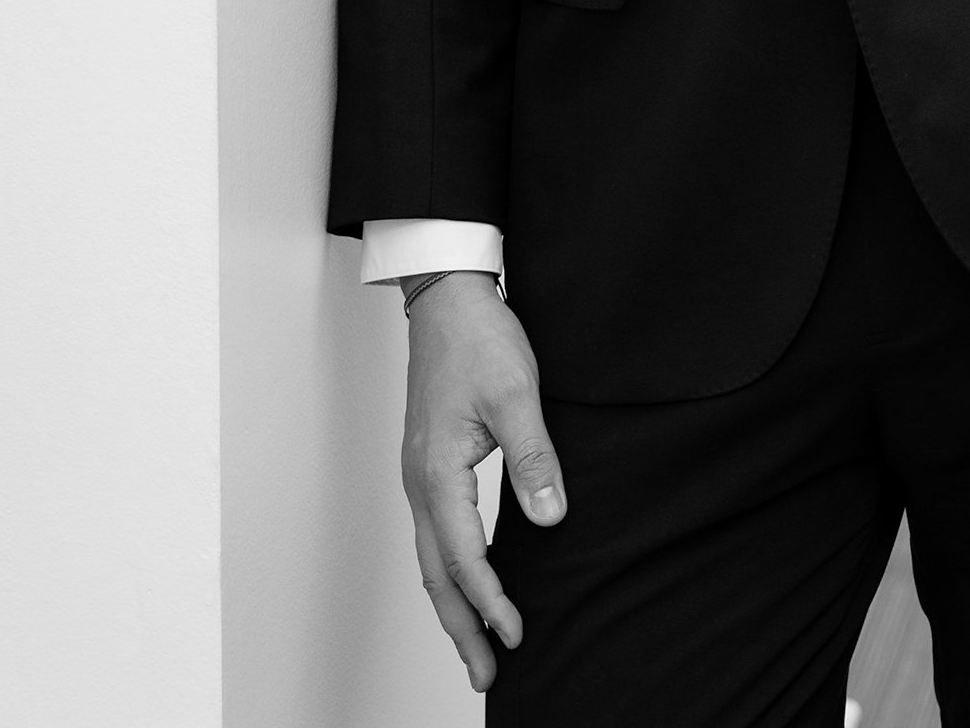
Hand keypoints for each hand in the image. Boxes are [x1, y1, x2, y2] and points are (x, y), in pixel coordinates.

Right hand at [400, 275, 566, 692]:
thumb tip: (549, 518)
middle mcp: (420, 481)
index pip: (464, 556)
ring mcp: (420, 474)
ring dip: (454, 604)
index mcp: (437, 472)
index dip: (491, 600)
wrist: (447, 296)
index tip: (517, 634)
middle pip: (437, 573)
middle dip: (460, 626)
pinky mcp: (430, 463)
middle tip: (484, 674)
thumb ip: (533, 458)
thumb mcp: (516, 394)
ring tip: (477, 644)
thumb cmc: (478, 338)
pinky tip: (471, 580)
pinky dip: (451, 569)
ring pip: (432, 557)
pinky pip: (436, 533)